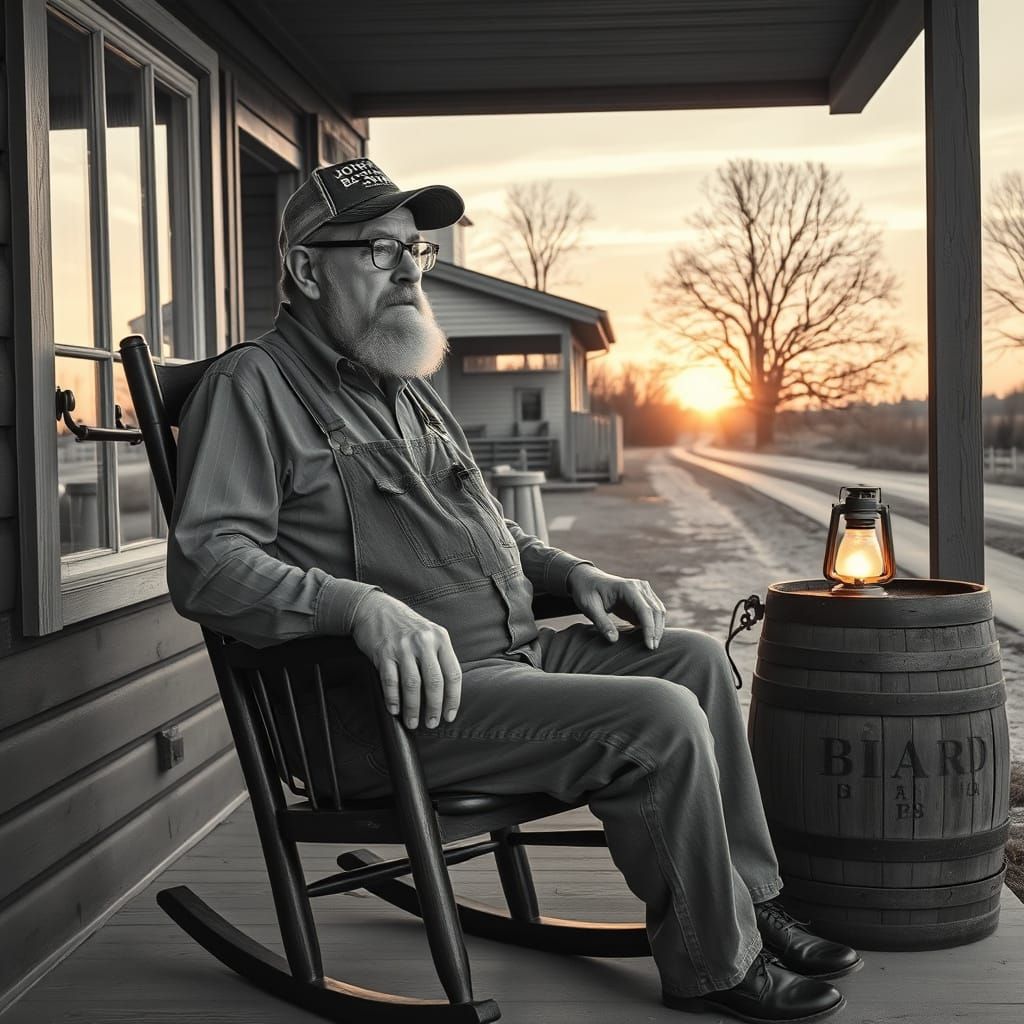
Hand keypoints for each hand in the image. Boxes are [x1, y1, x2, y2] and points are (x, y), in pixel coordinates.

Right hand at [349, 592, 461, 729]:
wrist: (375, 608)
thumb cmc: (405, 625)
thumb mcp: (429, 633)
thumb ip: (439, 656)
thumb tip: (446, 691)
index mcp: (440, 638)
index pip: (453, 673)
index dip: (453, 698)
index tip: (450, 715)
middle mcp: (424, 642)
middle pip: (434, 682)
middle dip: (434, 707)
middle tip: (431, 723)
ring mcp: (403, 646)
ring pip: (412, 684)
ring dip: (413, 708)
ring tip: (412, 722)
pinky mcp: (383, 652)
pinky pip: (390, 680)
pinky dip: (393, 698)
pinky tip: (395, 709)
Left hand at [566, 565, 666, 650]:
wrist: (587, 579)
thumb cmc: (586, 592)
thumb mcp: (589, 607)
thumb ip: (602, 623)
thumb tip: (614, 640)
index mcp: (627, 587)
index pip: (644, 609)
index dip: (649, 629)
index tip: (649, 646)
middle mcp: (639, 587)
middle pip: (656, 611)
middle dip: (656, 631)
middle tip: (651, 650)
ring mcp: (643, 591)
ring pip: (659, 611)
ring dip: (658, 629)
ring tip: (651, 646)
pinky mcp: (642, 598)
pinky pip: (653, 613)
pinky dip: (654, 625)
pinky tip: (648, 638)